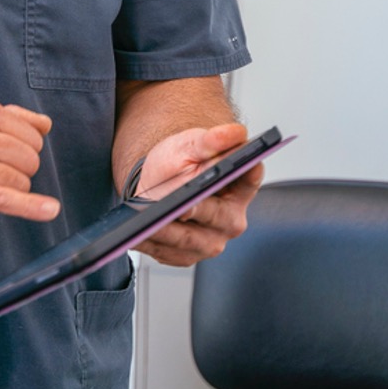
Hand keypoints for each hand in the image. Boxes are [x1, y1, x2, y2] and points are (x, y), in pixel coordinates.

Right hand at [0, 97, 60, 226]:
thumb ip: (8, 118)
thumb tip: (46, 124)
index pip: (33, 136)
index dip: (23, 152)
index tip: (2, 158)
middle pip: (29, 159)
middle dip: (18, 172)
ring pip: (19, 181)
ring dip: (8, 190)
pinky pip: (5, 198)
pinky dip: (31, 207)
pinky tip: (49, 210)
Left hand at [129, 123, 263, 266]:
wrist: (154, 185)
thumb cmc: (176, 166)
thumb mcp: (190, 145)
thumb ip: (211, 140)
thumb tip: (235, 132)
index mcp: (239, 187)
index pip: (250, 178)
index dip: (249, 173)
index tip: (244, 167)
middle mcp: (230, 219)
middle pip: (217, 215)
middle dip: (199, 209)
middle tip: (183, 206)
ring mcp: (210, 241)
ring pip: (190, 239)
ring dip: (169, 231)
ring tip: (150, 222)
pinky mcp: (188, 256)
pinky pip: (169, 252)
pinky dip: (153, 243)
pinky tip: (138, 235)